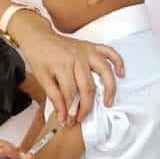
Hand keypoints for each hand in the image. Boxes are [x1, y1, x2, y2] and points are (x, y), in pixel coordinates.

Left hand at [9, 11, 123, 123]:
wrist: (38, 38)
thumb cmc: (39, 57)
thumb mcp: (42, 78)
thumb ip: (54, 97)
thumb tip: (63, 116)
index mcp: (62, 65)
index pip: (70, 93)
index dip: (70, 110)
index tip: (69, 120)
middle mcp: (77, 57)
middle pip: (87, 86)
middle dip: (86, 106)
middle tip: (82, 117)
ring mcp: (86, 51)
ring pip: (104, 70)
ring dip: (109, 88)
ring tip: (107, 102)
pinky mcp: (91, 46)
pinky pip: (109, 52)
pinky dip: (118, 62)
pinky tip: (121, 74)